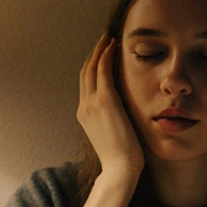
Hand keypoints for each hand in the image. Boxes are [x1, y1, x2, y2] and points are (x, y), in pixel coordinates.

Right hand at [78, 34, 144, 183]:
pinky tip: (115, 47)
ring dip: (100, 50)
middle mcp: (84, 106)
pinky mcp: (106, 101)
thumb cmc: (122, 156)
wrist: (120, 168)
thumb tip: (122, 112)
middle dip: (94, 53)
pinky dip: (107, 56)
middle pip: (85, 72)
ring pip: (92, 67)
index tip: (102, 54)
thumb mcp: (112, 134)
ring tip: (109, 38)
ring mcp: (92, 103)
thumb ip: (112, 119)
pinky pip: (103, 71)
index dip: (92, 66)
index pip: (86, 83)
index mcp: (84, 114)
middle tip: (105, 39)